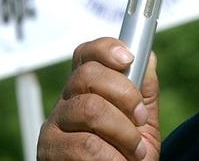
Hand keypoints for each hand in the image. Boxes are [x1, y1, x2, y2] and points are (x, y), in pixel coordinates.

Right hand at [37, 37, 160, 159]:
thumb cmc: (127, 159)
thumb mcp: (142, 125)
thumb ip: (144, 93)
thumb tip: (148, 56)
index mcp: (87, 90)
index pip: (86, 54)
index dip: (105, 49)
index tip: (128, 57)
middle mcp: (66, 102)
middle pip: (88, 75)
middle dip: (125, 95)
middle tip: (140, 119)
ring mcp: (54, 126)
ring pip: (90, 109)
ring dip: (123, 132)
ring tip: (134, 151)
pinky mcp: (50, 152)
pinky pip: (85, 145)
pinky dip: (113, 156)